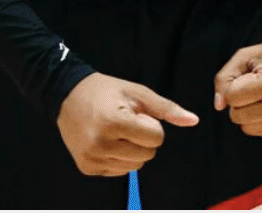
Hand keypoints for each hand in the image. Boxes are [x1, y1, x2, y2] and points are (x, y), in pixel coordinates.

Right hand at [56, 72, 196, 176]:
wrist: (66, 95)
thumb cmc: (106, 91)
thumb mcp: (137, 92)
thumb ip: (166, 108)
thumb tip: (194, 121)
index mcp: (114, 122)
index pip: (156, 138)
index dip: (151, 125)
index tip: (136, 114)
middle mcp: (101, 144)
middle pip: (148, 155)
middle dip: (143, 139)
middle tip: (125, 121)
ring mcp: (92, 158)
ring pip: (135, 166)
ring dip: (132, 150)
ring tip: (116, 131)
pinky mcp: (87, 167)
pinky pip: (119, 171)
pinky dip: (119, 158)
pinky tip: (106, 141)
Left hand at [213, 33, 261, 140]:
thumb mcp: (248, 55)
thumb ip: (225, 77)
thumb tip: (218, 106)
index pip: (232, 98)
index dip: (234, 86)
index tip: (248, 77)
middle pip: (238, 117)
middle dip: (241, 102)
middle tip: (257, 87)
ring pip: (250, 129)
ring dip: (252, 114)